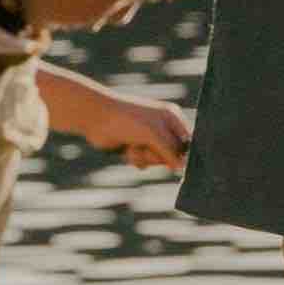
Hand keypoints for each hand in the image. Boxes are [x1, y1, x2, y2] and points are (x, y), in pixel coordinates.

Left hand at [50, 73, 193, 169]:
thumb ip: (170, 151)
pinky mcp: (136, 146)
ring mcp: (148, 138)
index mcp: (172, 117)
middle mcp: (162, 127)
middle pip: (172, 155)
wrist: (97, 118)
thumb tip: (182, 167)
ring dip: (145, 157)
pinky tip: (127, 149)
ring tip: (134, 147)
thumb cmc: (127, 120)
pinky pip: (144, 162)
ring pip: (157, 160)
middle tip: (147, 147)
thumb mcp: (154, 135)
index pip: (186, 141)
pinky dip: (136, 159)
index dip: (181, 153)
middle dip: (159, 155)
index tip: (175, 161)